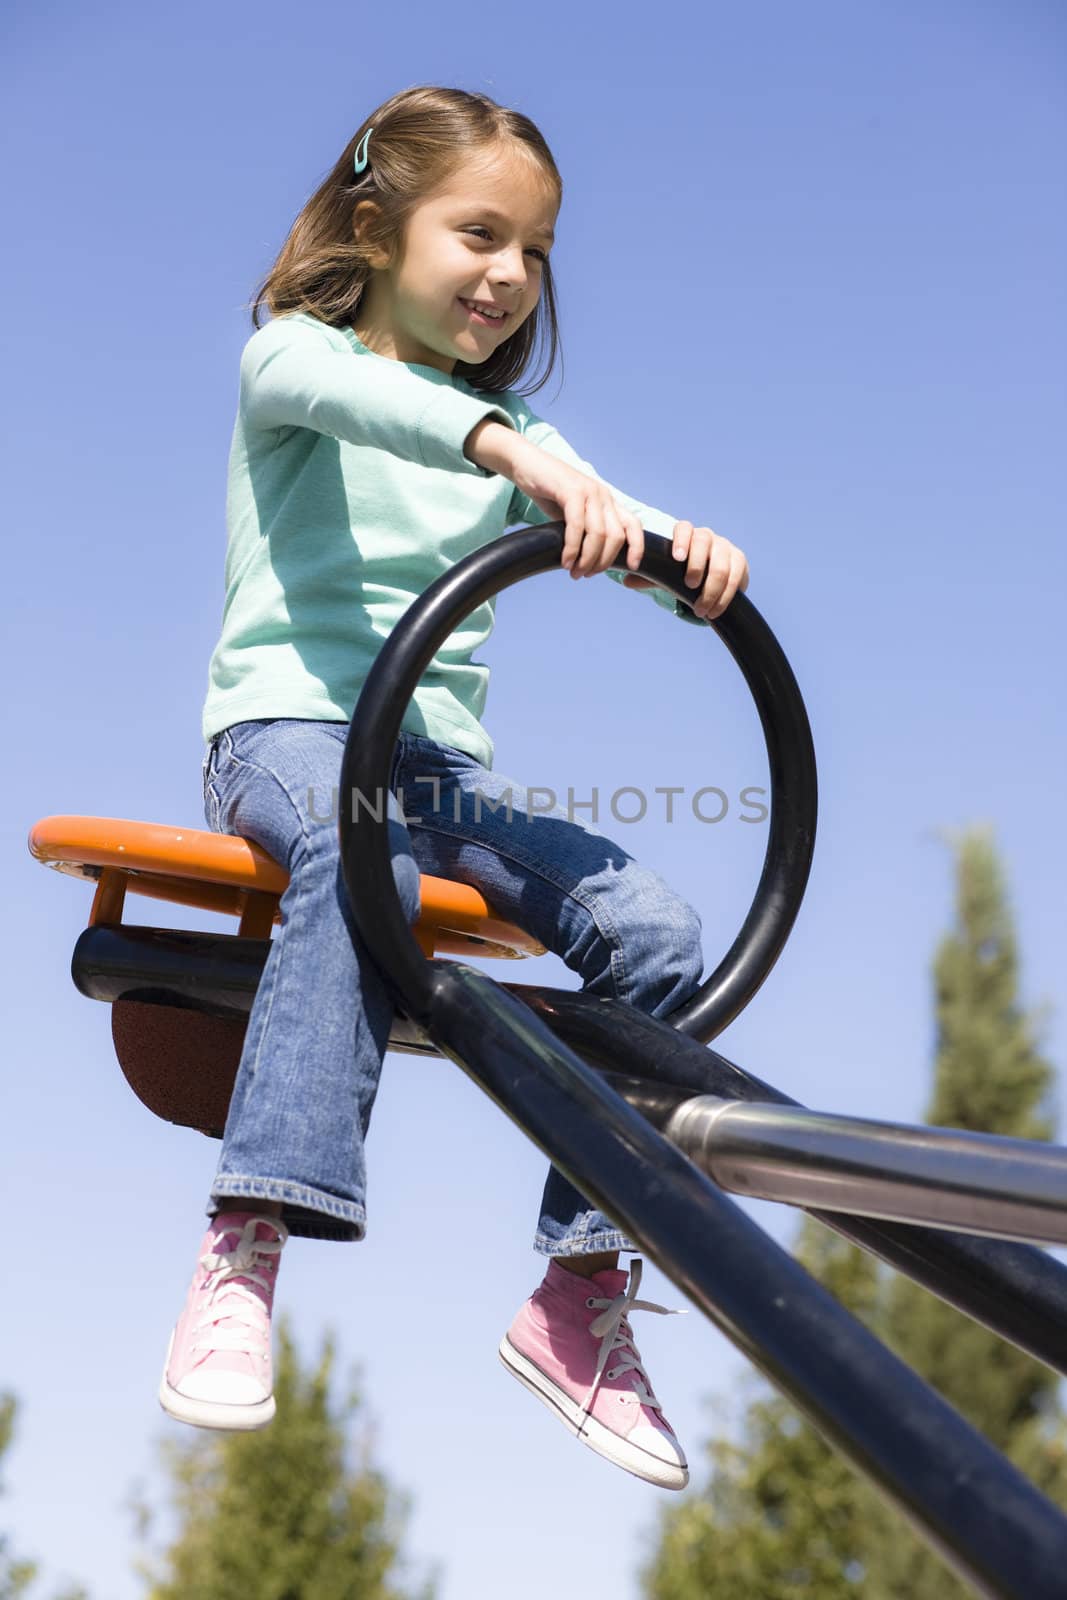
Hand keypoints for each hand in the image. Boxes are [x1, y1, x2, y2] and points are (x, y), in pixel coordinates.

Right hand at [504, 439, 645, 579]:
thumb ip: (584, 531)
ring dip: (587, 559)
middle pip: (616, 537)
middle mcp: (602, 495)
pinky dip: (572, 548)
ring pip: (599, 534)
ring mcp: (589, 491)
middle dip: (602, 562)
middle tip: (584, 575)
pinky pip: (577, 525)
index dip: (637, 547)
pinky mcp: (571, 491)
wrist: (526, 464)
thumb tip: (589, 560)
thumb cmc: (547, 491)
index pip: (633, 524)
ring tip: (574, 572)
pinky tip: (565, 560)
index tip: (632, 566)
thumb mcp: (572, 513)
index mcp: (607, 501)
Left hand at [623, 521, 748, 618]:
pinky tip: (715, 610)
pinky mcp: (740, 561)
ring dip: (712, 588)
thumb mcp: (664, 576)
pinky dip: (726, 595)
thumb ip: (648, 576)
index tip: (677, 558)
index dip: (681, 540)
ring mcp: (725, 547)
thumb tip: (626, 580)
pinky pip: (736, 575)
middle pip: (704, 541)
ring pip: (722, 562)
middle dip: (698, 564)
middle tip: (690, 586)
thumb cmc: (681, 576)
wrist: (709, 583)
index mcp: (687, 536)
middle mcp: (708, 537)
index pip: (684, 529)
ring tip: (701, 609)